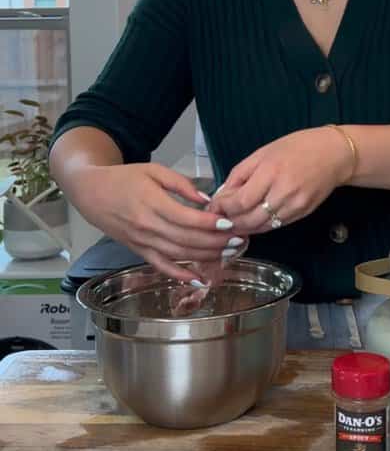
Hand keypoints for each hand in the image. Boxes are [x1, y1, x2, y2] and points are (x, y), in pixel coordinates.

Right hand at [70, 163, 242, 284]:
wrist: (91, 192)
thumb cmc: (124, 178)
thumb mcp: (154, 171)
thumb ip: (182, 184)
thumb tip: (206, 200)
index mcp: (151, 203)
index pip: (186, 218)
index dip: (210, 224)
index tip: (229, 223)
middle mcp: (147, 226)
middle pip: (186, 239)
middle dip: (215, 242)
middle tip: (237, 239)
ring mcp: (142, 241)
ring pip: (178, 255)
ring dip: (205, 257)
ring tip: (228, 253)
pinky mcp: (138, 250)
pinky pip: (161, 266)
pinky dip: (180, 275)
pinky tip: (198, 279)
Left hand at [212, 127, 352, 234]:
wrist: (335, 154)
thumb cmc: (298, 147)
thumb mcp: (263, 153)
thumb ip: (240, 175)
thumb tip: (222, 195)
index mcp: (270, 172)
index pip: (239, 202)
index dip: (222, 208)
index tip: (215, 207)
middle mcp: (284, 192)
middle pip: (248, 220)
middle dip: (230, 222)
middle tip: (220, 218)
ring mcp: (296, 205)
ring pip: (262, 227)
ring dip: (244, 228)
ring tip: (234, 221)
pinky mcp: (303, 214)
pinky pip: (276, 226)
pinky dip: (261, 226)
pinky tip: (254, 220)